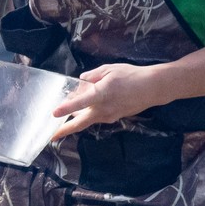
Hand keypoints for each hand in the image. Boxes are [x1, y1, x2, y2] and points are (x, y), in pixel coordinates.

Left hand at [51, 63, 167, 138]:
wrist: (152, 88)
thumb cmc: (131, 75)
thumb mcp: (110, 69)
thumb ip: (93, 75)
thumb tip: (81, 80)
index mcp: (100, 94)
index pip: (79, 103)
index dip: (66, 109)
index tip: (54, 113)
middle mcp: (103, 109)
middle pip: (80, 123)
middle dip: (65, 130)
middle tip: (52, 136)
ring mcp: (109, 116)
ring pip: (88, 120)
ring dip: (76, 120)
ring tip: (64, 117)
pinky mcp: (114, 117)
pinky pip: (97, 117)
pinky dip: (89, 114)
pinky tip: (86, 108)